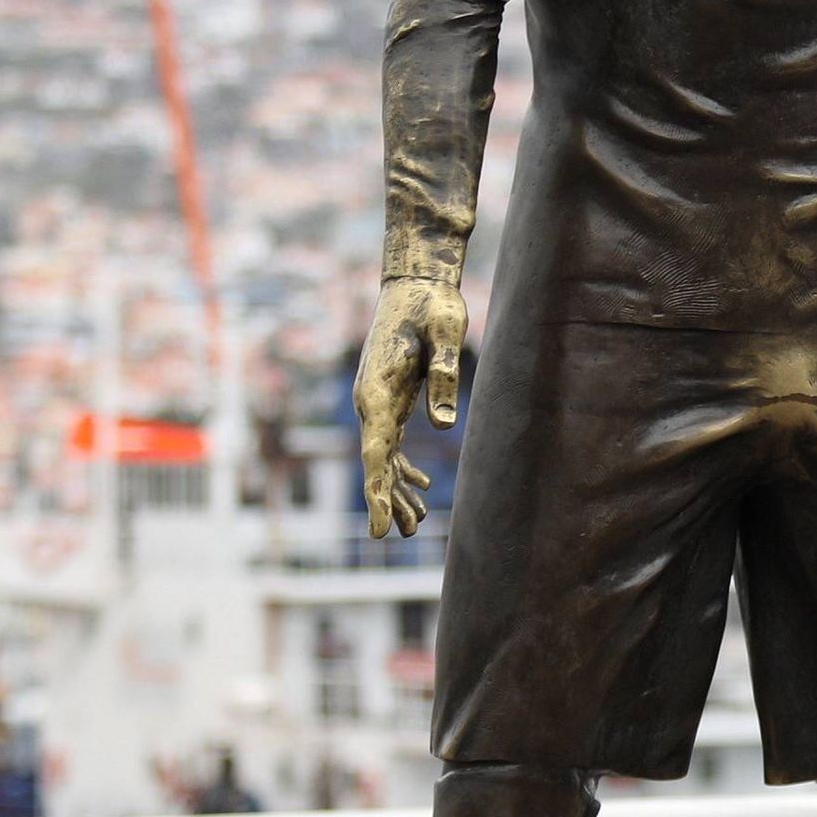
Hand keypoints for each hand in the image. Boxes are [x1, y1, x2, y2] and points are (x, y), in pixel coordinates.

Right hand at [355, 276, 465, 537]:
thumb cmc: (432, 304)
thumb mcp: (445, 333)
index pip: (376, 453)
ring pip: (384, 456)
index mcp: (378, 393)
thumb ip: (443, 373)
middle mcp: (371, 402)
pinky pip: (392, 442)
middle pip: (378, 463)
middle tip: (409, 534)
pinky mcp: (391, 398)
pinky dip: (402, 467)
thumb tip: (444, 424)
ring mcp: (378, 401)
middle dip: (390, 501)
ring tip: (418, 525)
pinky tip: (417, 486)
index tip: (380, 527)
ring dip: (398, 489)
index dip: (377, 493)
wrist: (415, 282)